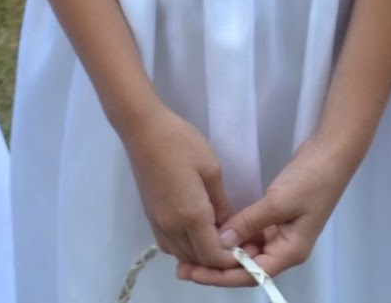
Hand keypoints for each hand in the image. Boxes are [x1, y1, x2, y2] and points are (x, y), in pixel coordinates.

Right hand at [121, 106, 237, 276]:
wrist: (143, 130)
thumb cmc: (181, 143)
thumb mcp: (211, 169)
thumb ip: (221, 204)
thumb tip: (225, 226)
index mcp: (191, 216)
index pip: (213, 256)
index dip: (231, 259)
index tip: (247, 250)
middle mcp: (172, 227)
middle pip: (197, 260)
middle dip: (217, 260)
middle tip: (236, 245)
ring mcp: (158, 223)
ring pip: (181, 255)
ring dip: (200, 255)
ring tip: (216, 239)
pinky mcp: (149, 217)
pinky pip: (168, 245)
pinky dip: (184, 247)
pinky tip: (194, 232)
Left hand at [185, 137, 352, 287]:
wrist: (330, 154)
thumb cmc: (311, 181)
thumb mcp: (278, 202)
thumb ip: (249, 222)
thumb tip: (221, 243)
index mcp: (290, 252)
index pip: (252, 274)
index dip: (222, 276)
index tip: (195, 272)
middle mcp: (283, 248)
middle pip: (247, 266)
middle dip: (217, 267)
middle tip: (185, 265)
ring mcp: (279, 233)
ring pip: (247, 251)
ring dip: (223, 251)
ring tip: (192, 249)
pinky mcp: (274, 218)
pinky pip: (250, 234)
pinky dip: (232, 235)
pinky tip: (212, 231)